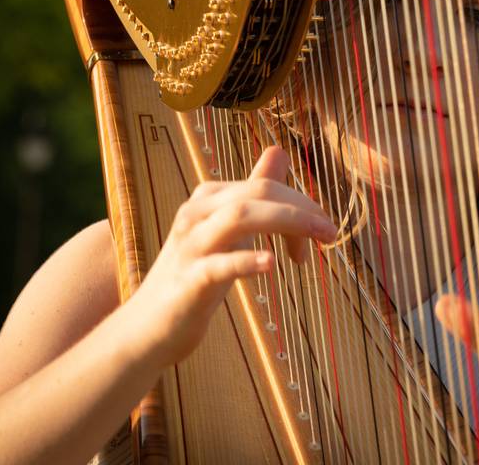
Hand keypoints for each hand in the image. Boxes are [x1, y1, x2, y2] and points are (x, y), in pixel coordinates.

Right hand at [123, 146, 336, 367]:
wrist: (148, 328)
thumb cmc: (196, 276)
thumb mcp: (228, 229)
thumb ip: (254, 191)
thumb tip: (278, 150)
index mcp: (209, 199)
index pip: (265, 185)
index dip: (300, 205)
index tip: (319, 236)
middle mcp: (196, 214)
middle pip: (257, 193)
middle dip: (302, 208)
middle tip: (331, 232)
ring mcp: (190, 247)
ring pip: (239, 217)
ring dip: (286, 223)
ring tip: (317, 240)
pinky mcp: (188, 283)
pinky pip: (219, 266)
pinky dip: (246, 261)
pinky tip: (271, 264)